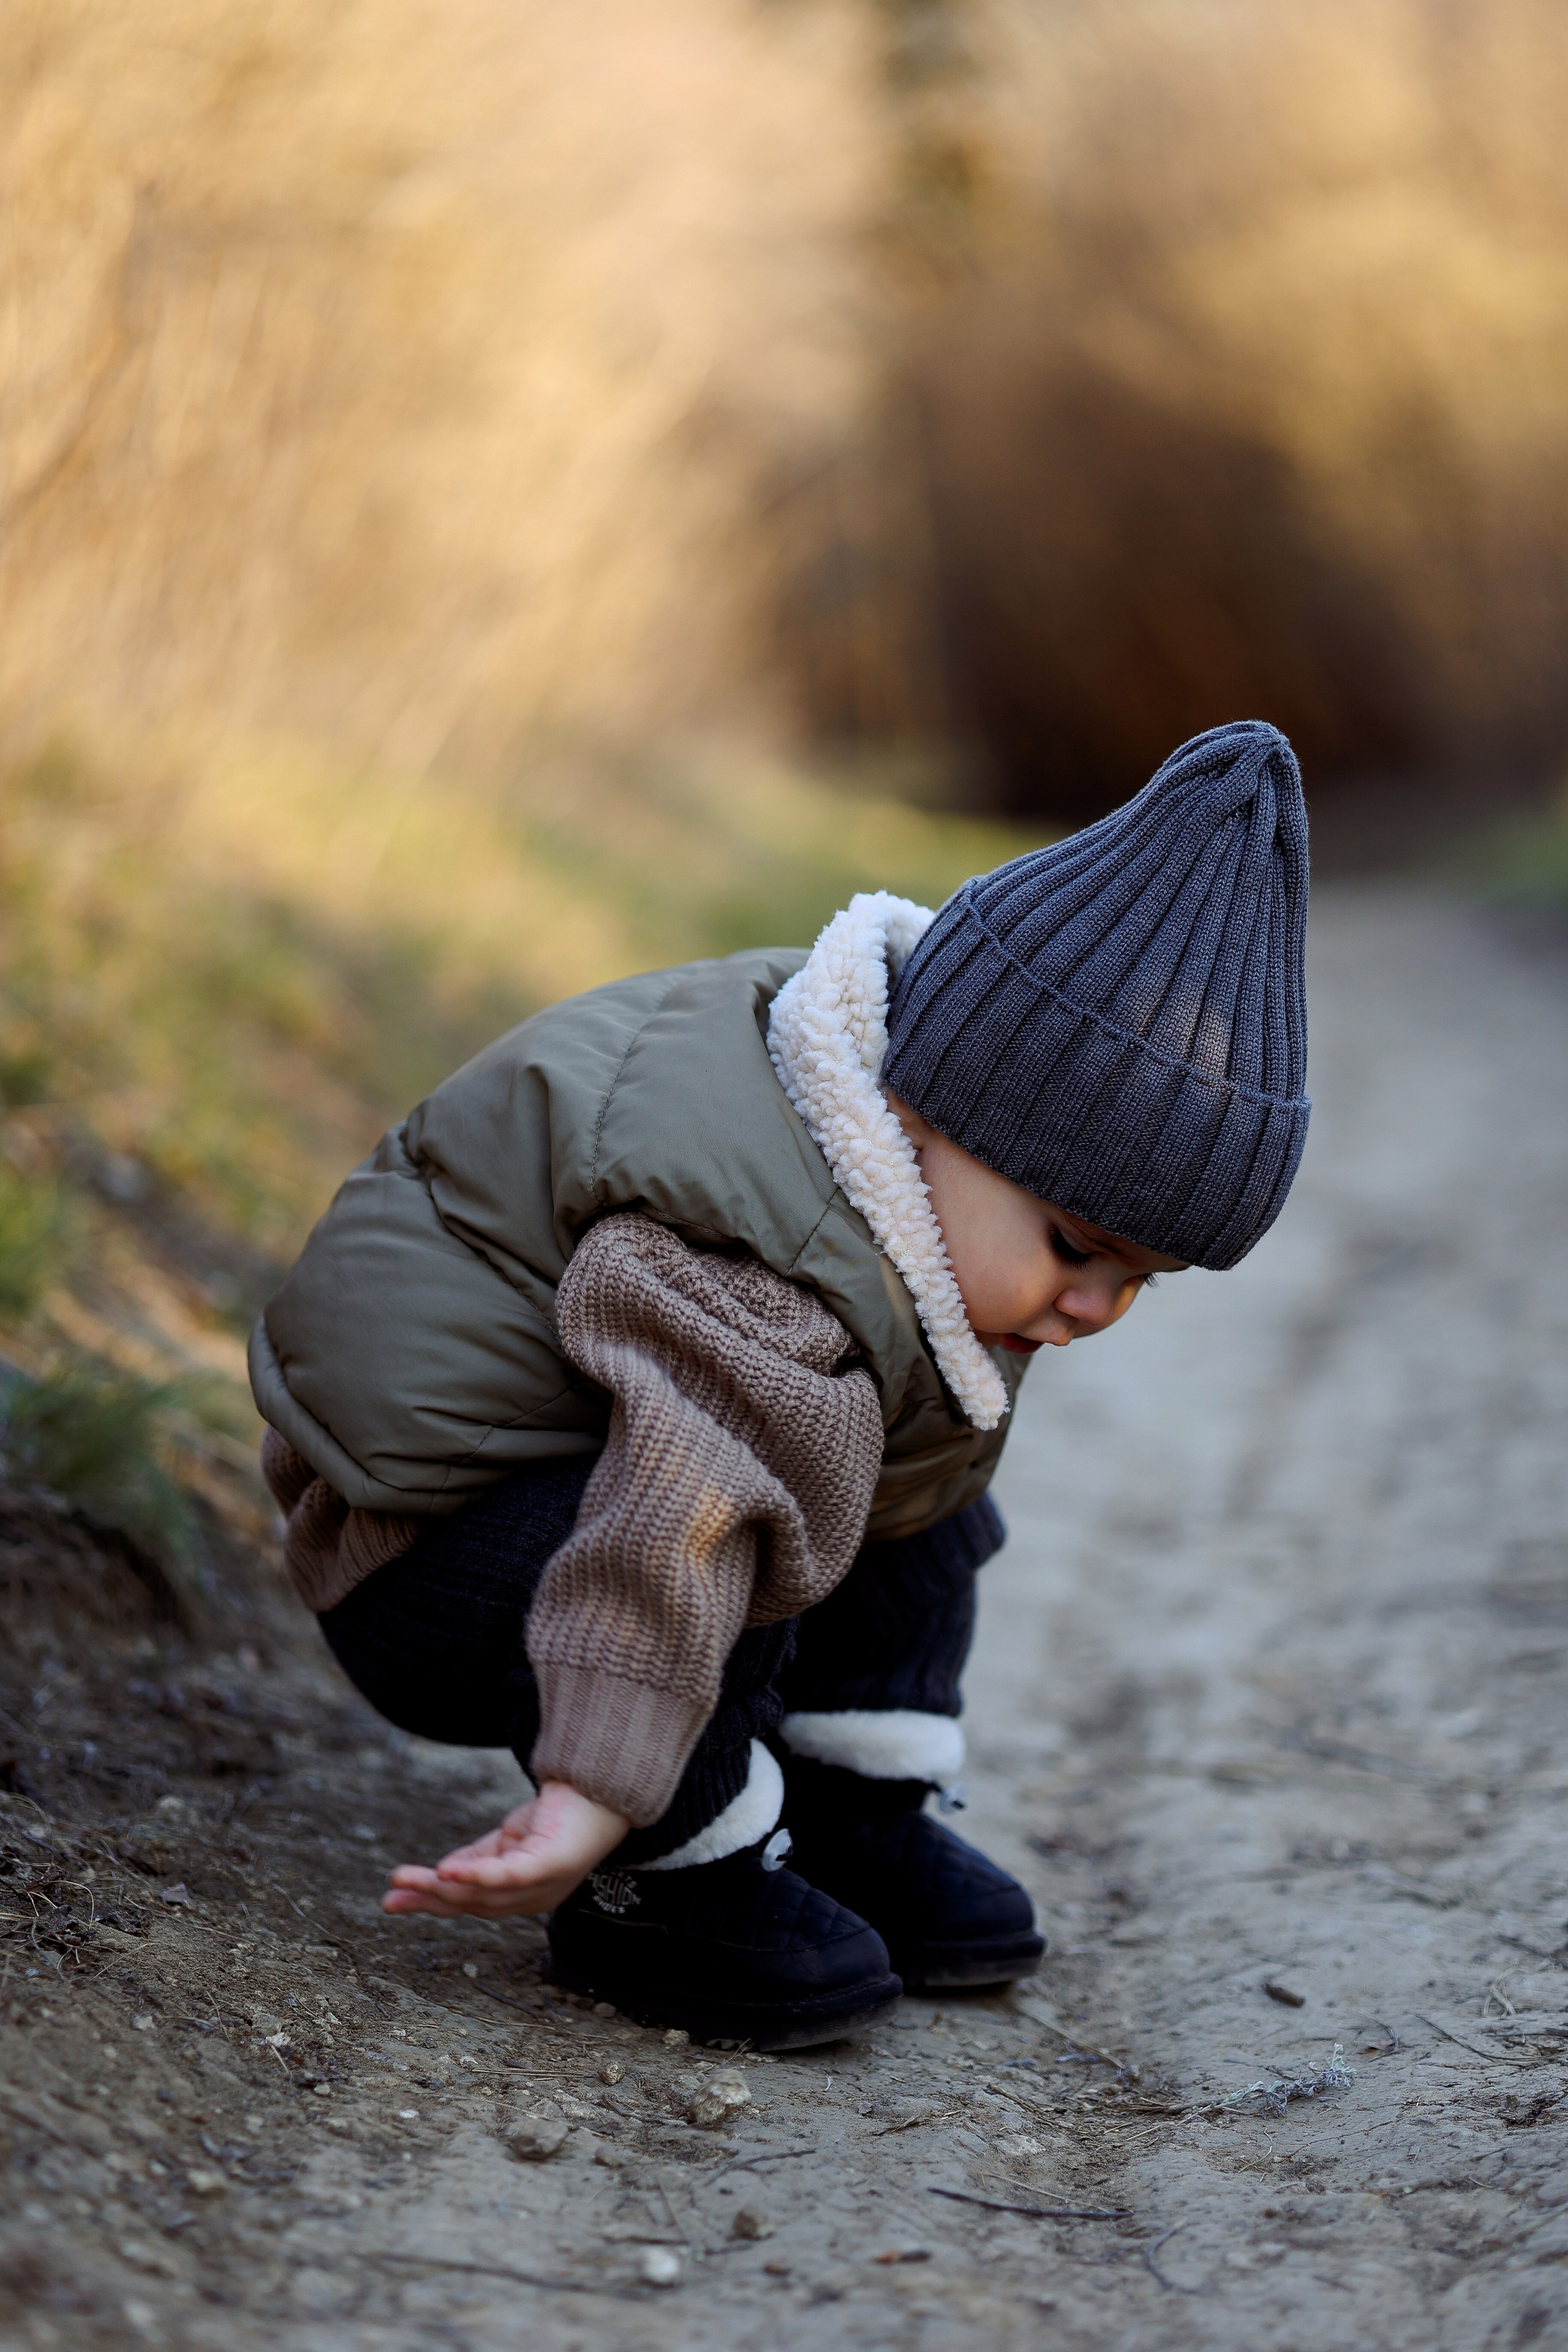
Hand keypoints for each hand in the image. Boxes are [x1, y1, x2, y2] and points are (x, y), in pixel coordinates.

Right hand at [382, 1781, 630, 1919]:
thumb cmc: (559, 1816)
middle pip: (471, 1903)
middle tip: (390, 1897)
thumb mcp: (508, 1840)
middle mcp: (531, 1898)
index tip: (392, 1898)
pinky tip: (446, 1870)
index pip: (469, 1901)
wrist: (601, 1787)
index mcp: (519, 1896)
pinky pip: (507, 1876)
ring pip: (481, 1894)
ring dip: (439, 1887)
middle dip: (427, 1899)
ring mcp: (542, 1885)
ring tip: (404, 1879)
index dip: (431, 1900)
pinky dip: (475, 1875)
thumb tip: (437, 1874)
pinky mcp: (550, 1864)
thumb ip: (477, 1858)